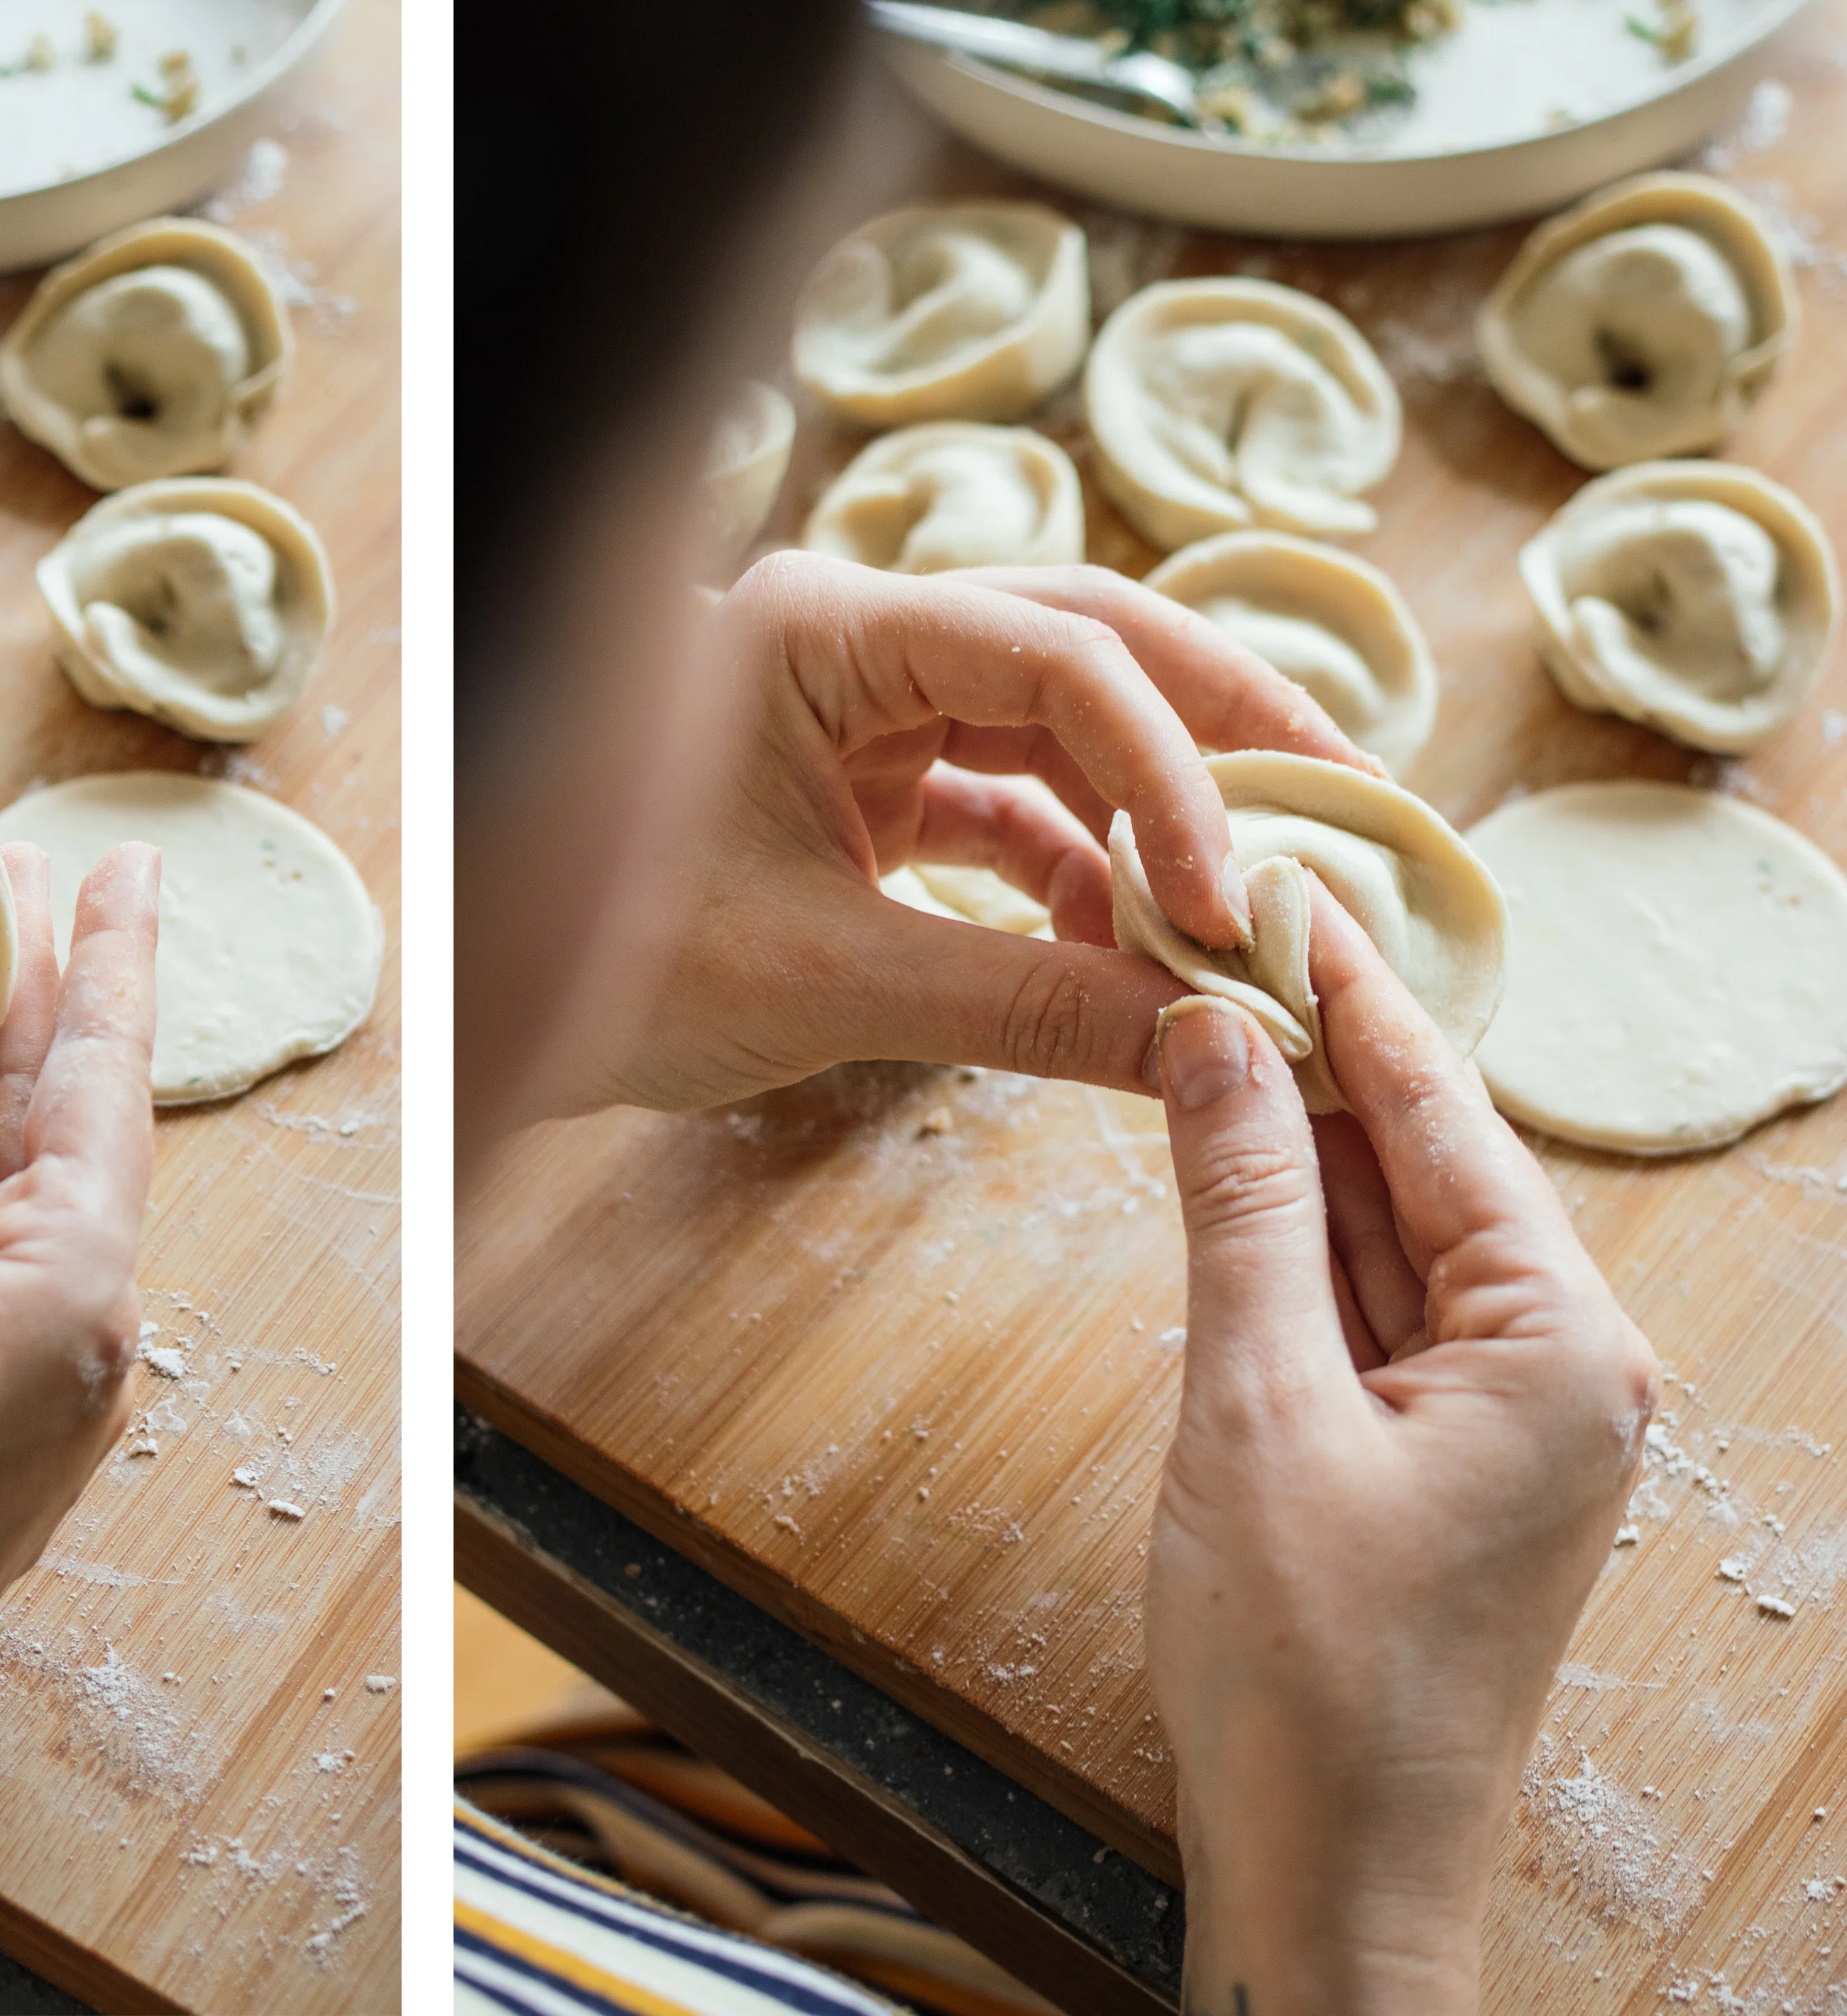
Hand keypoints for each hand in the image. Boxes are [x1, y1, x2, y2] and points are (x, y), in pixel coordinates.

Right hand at [0, 842, 156, 2015]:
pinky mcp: (13, 1412)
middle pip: (84, 1122)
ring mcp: (62, 1377)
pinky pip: (14, 1250)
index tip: (125, 859)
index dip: (102, 958)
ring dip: (19, 1077)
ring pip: (50, 1186)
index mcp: (64, 1288)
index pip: (97, 1079)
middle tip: (48, 875)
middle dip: (63, 996)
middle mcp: (97, 1328)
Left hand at [559, 552, 1373, 1114]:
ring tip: (1269, 894)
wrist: (487, 996)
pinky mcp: (863, 781)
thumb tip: (1206, 1039)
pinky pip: (1007, 805)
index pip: (1054, 655)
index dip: (1172, 772)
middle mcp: (853, 640)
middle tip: (1350, 811)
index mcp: (820, 631)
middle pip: (1087, 645)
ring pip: (1058, 725)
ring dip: (1161, 810)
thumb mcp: (826, 982)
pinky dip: (1083, 876)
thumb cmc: (604, 958)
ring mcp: (862, 707)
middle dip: (1220, 731)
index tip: (1233, 899)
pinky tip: (1149, 954)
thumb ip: (1025, 1004)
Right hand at [1145, 883, 1657, 2012]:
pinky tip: (1220, 1148)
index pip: (1438, 1114)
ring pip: (1380, 1225)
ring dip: (1287, 1132)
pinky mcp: (1432, 1449)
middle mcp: (1555, 1361)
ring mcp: (1495, 1410)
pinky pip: (1362, 1299)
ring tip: (1195, 1008)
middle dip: (1308, 1048)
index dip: (1349, 992)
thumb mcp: (1254, 1404)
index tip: (1276, 881)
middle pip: (1416, 1158)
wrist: (1331, 1871)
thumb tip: (1216, 1035)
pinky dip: (1285, 1227)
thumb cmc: (1310, 1669)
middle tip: (1207, 928)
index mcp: (1558, 1343)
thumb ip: (1237, 1206)